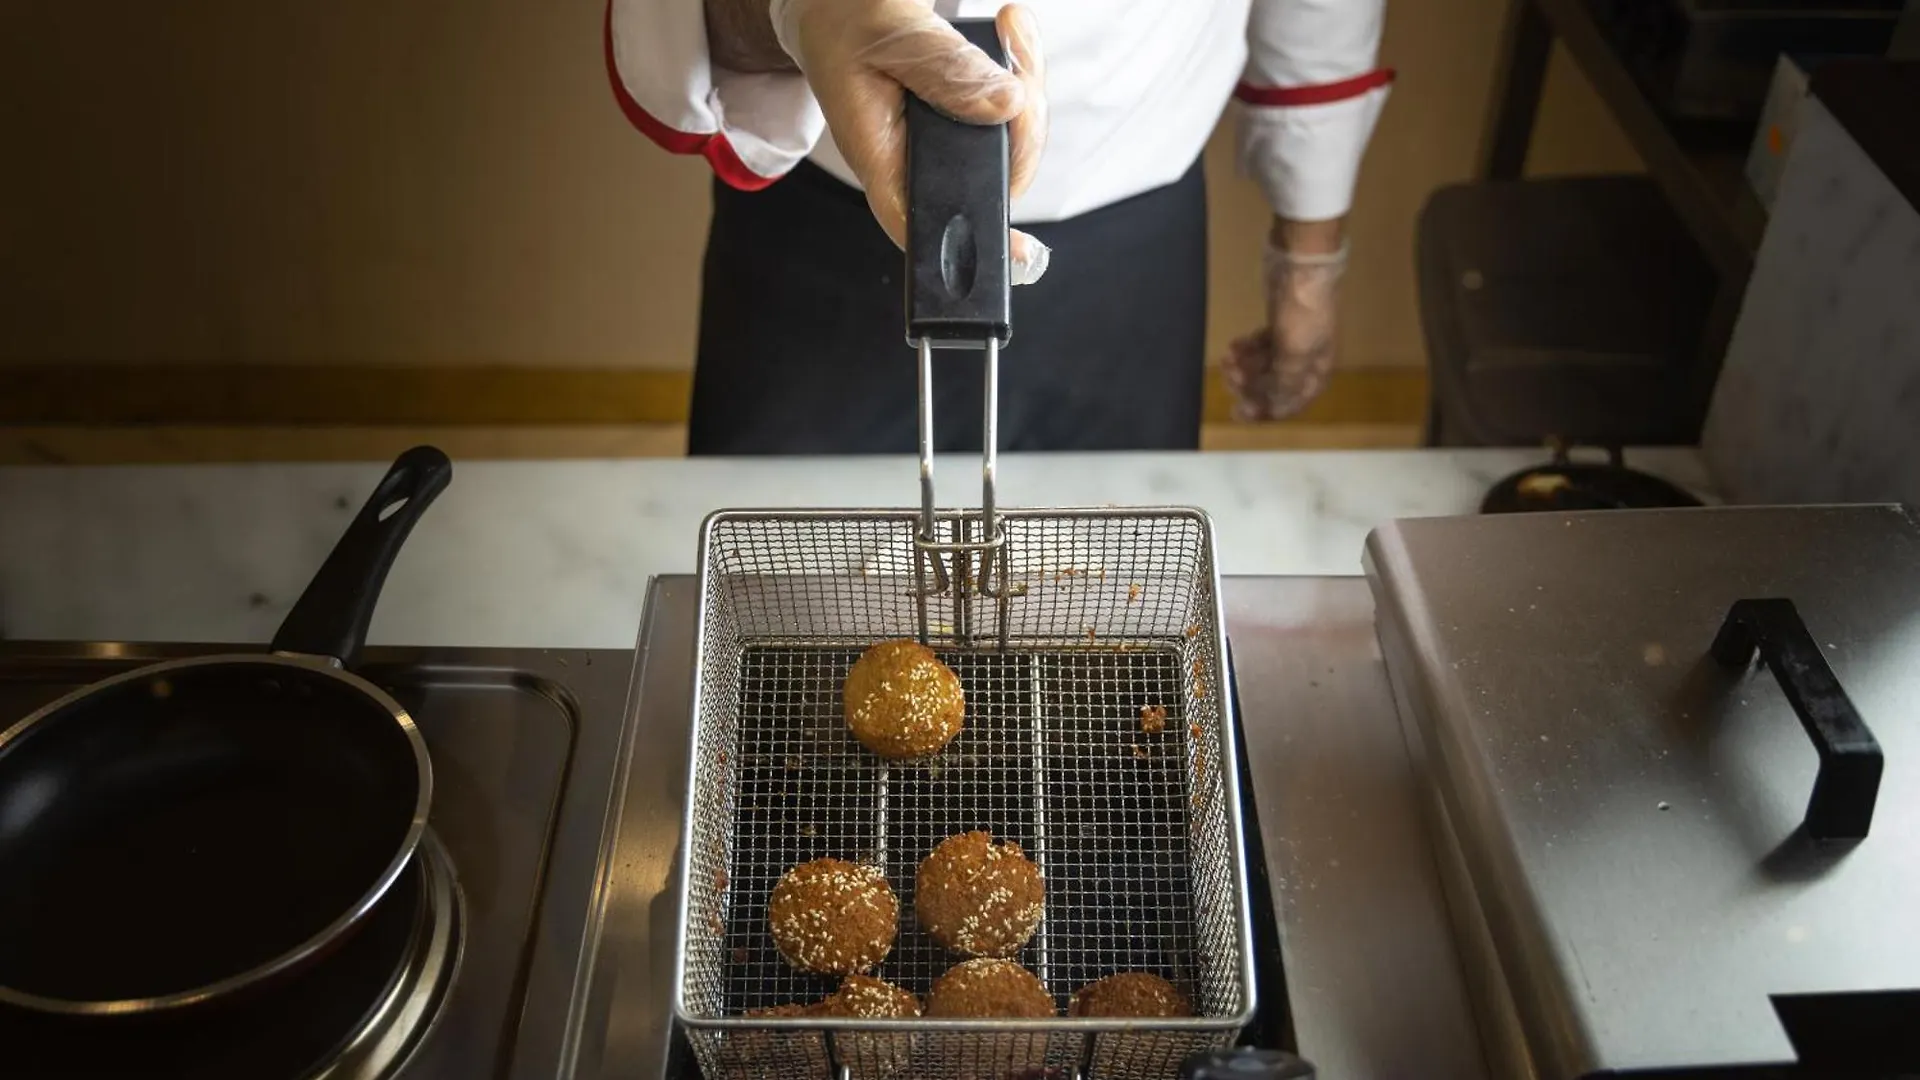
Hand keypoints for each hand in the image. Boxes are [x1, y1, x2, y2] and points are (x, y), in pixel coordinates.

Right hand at [771, 0, 1050, 282]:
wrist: (832, 2)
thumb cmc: (843, 19)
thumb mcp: (890, 34)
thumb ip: (944, 71)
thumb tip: (1005, 106)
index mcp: (879, 152)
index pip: (926, 219)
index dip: (974, 243)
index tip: (1021, 252)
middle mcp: (914, 156)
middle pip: (991, 177)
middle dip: (1023, 124)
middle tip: (1015, 59)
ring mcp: (940, 139)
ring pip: (1010, 141)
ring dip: (1027, 87)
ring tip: (1011, 27)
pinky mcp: (960, 114)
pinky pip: (1010, 109)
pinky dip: (1020, 68)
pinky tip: (1011, 29)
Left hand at [1220, 219, 1348, 420]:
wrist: (1302, 264)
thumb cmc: (1302, 310)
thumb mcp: (1294, 352)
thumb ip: (1285, 383)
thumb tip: (1276, 409)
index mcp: (1316, 370)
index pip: (1292, 403)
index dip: (1266, 411)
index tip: (1239, 411)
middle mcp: (1307, 359)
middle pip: (1275, 386)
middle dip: (1250, 386)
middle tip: (1228, 378)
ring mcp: (1293, 340)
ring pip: (1265, 365)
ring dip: (1245, 368)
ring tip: (1226, 359)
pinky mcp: (1279, 322)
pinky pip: (1260, 346)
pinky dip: (1246, 350)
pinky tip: (1232, 346)